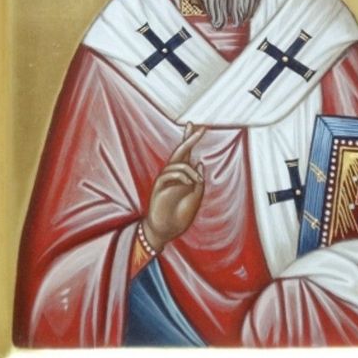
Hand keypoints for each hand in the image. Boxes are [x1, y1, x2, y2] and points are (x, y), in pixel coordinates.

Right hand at [142, 123, 207, 251]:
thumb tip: (199, 162)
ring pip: (177, 163)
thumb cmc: (182, 215)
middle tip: (195, 126)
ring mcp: (165, 180)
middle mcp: (173, 175)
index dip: (191, 140)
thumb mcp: (196, 196)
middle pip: (179, 152)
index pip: (187, 154)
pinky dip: (181, 177)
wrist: (168, 230)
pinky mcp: (158, 187)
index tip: (199, 127)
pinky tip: (189, 185)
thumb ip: (198, 179)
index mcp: (184, 176)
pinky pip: (168, 174)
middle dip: (188, 139)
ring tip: (197, 182)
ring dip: (190, 170)